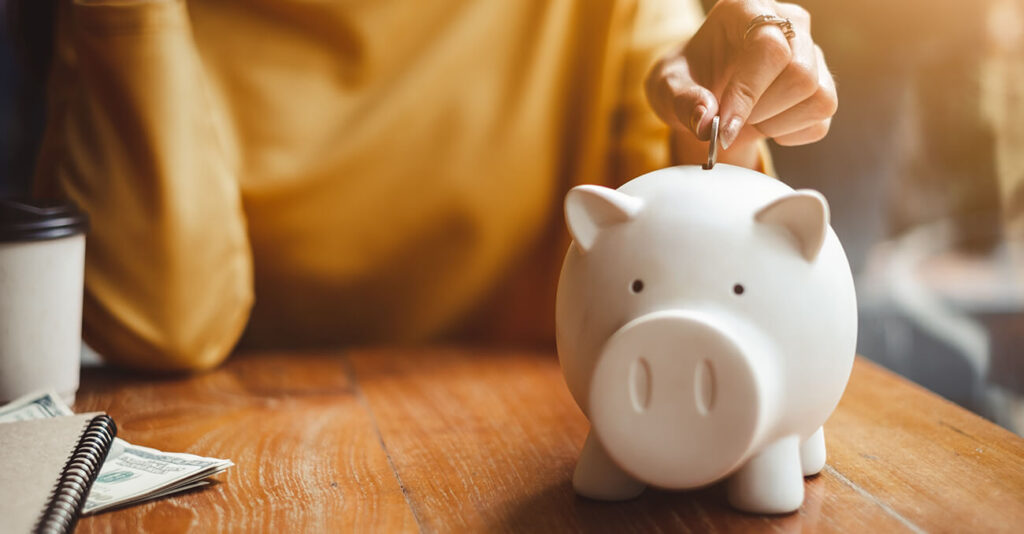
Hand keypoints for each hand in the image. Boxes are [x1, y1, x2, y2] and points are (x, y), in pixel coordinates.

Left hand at [646, 0, 836, 156]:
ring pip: (819, 97)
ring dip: (775, 122)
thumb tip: (706, 121)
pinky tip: (765, 123)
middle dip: (761, 109)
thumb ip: (681, 101)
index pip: (768, 47)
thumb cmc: (686, 81)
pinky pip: (821, 120)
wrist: (704, 95)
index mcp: (746, 8)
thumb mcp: (666, 88)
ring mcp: (811, 52)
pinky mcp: (823, 84)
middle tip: (729, 117)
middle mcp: (788, 22)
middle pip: (801, 74)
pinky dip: (789, 134)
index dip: (749, 91)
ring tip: (747, 117)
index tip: (724, 125)